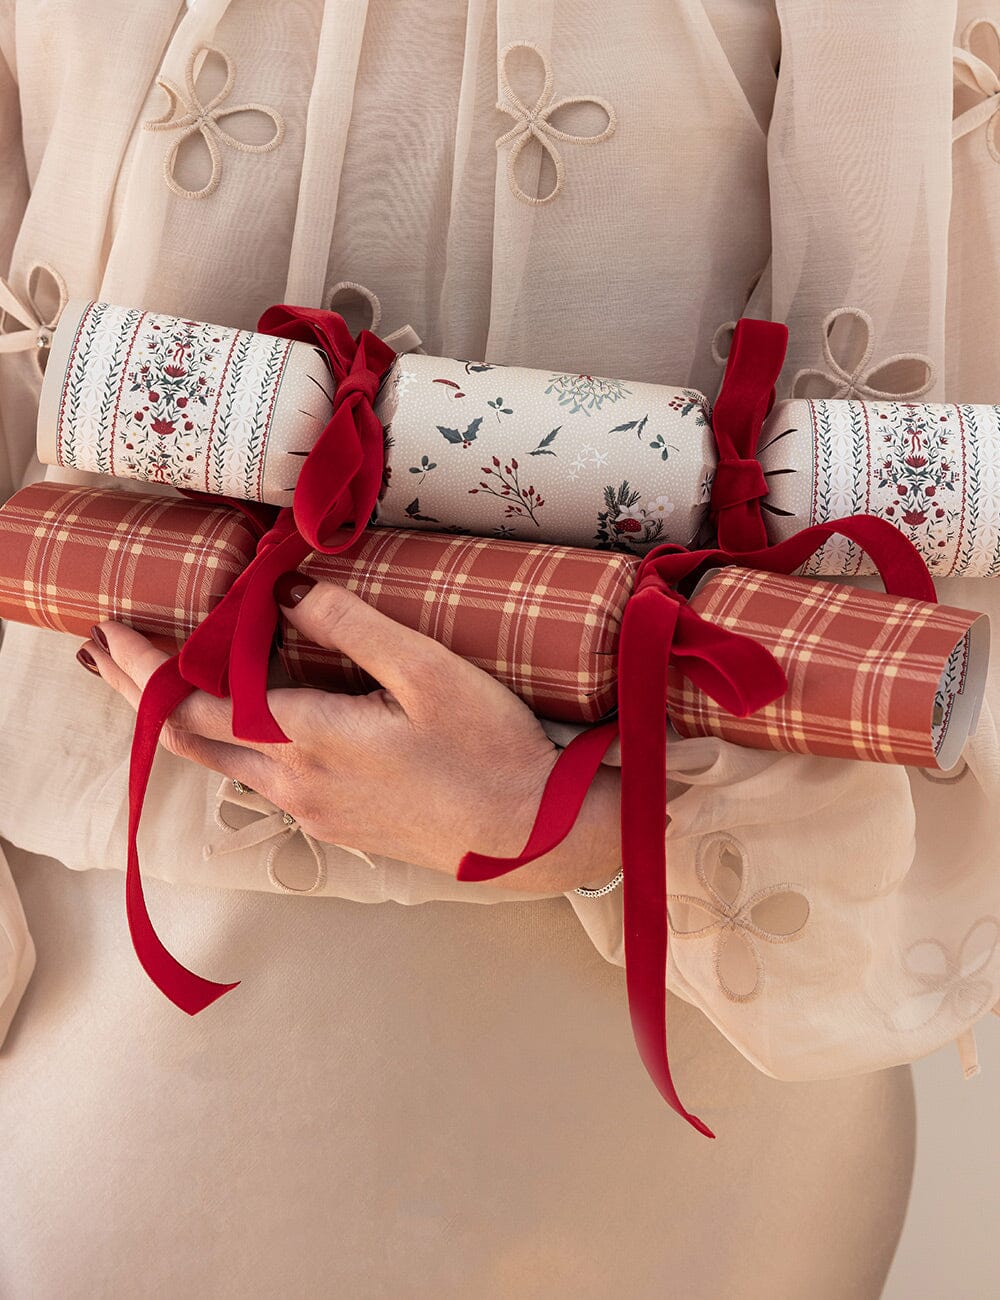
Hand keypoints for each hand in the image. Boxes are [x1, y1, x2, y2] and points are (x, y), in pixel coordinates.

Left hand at [79, 576, 621, 891]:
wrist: (528, 836)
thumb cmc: (488, 751)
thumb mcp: (427, 671)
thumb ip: (352, 626)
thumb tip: (287, 591)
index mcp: (308, 740)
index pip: (194, 703)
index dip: (144, 668)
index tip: (111, 631)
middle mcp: (294, 783)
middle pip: (189, 738)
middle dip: (138, 694)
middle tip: (105, 654)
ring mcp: (312, 811)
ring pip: (221, 760)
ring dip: (180, 718)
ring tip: (156, 684)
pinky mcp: (335, 824)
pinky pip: (259, 778)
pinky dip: (226, 740)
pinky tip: (241, 723)